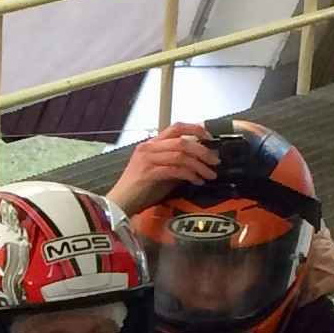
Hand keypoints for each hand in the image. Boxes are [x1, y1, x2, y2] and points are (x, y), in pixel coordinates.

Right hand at [105, 121, 219, 215]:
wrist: (118, 205)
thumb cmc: (139, 192)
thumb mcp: (161, 173)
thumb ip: (175, 164)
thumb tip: (198, 162)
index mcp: (151, 144)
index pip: (176, 127)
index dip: (195, 129)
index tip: (209, 137)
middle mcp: (148, 148)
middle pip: (182, 141)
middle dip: (202, 151)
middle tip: (215, 161)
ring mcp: (147, 160)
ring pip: (180, 155)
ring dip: (199, 165)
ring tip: (209, 175)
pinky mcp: (148, 173)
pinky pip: (175, 170)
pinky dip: (189, 175)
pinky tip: (196, 182)